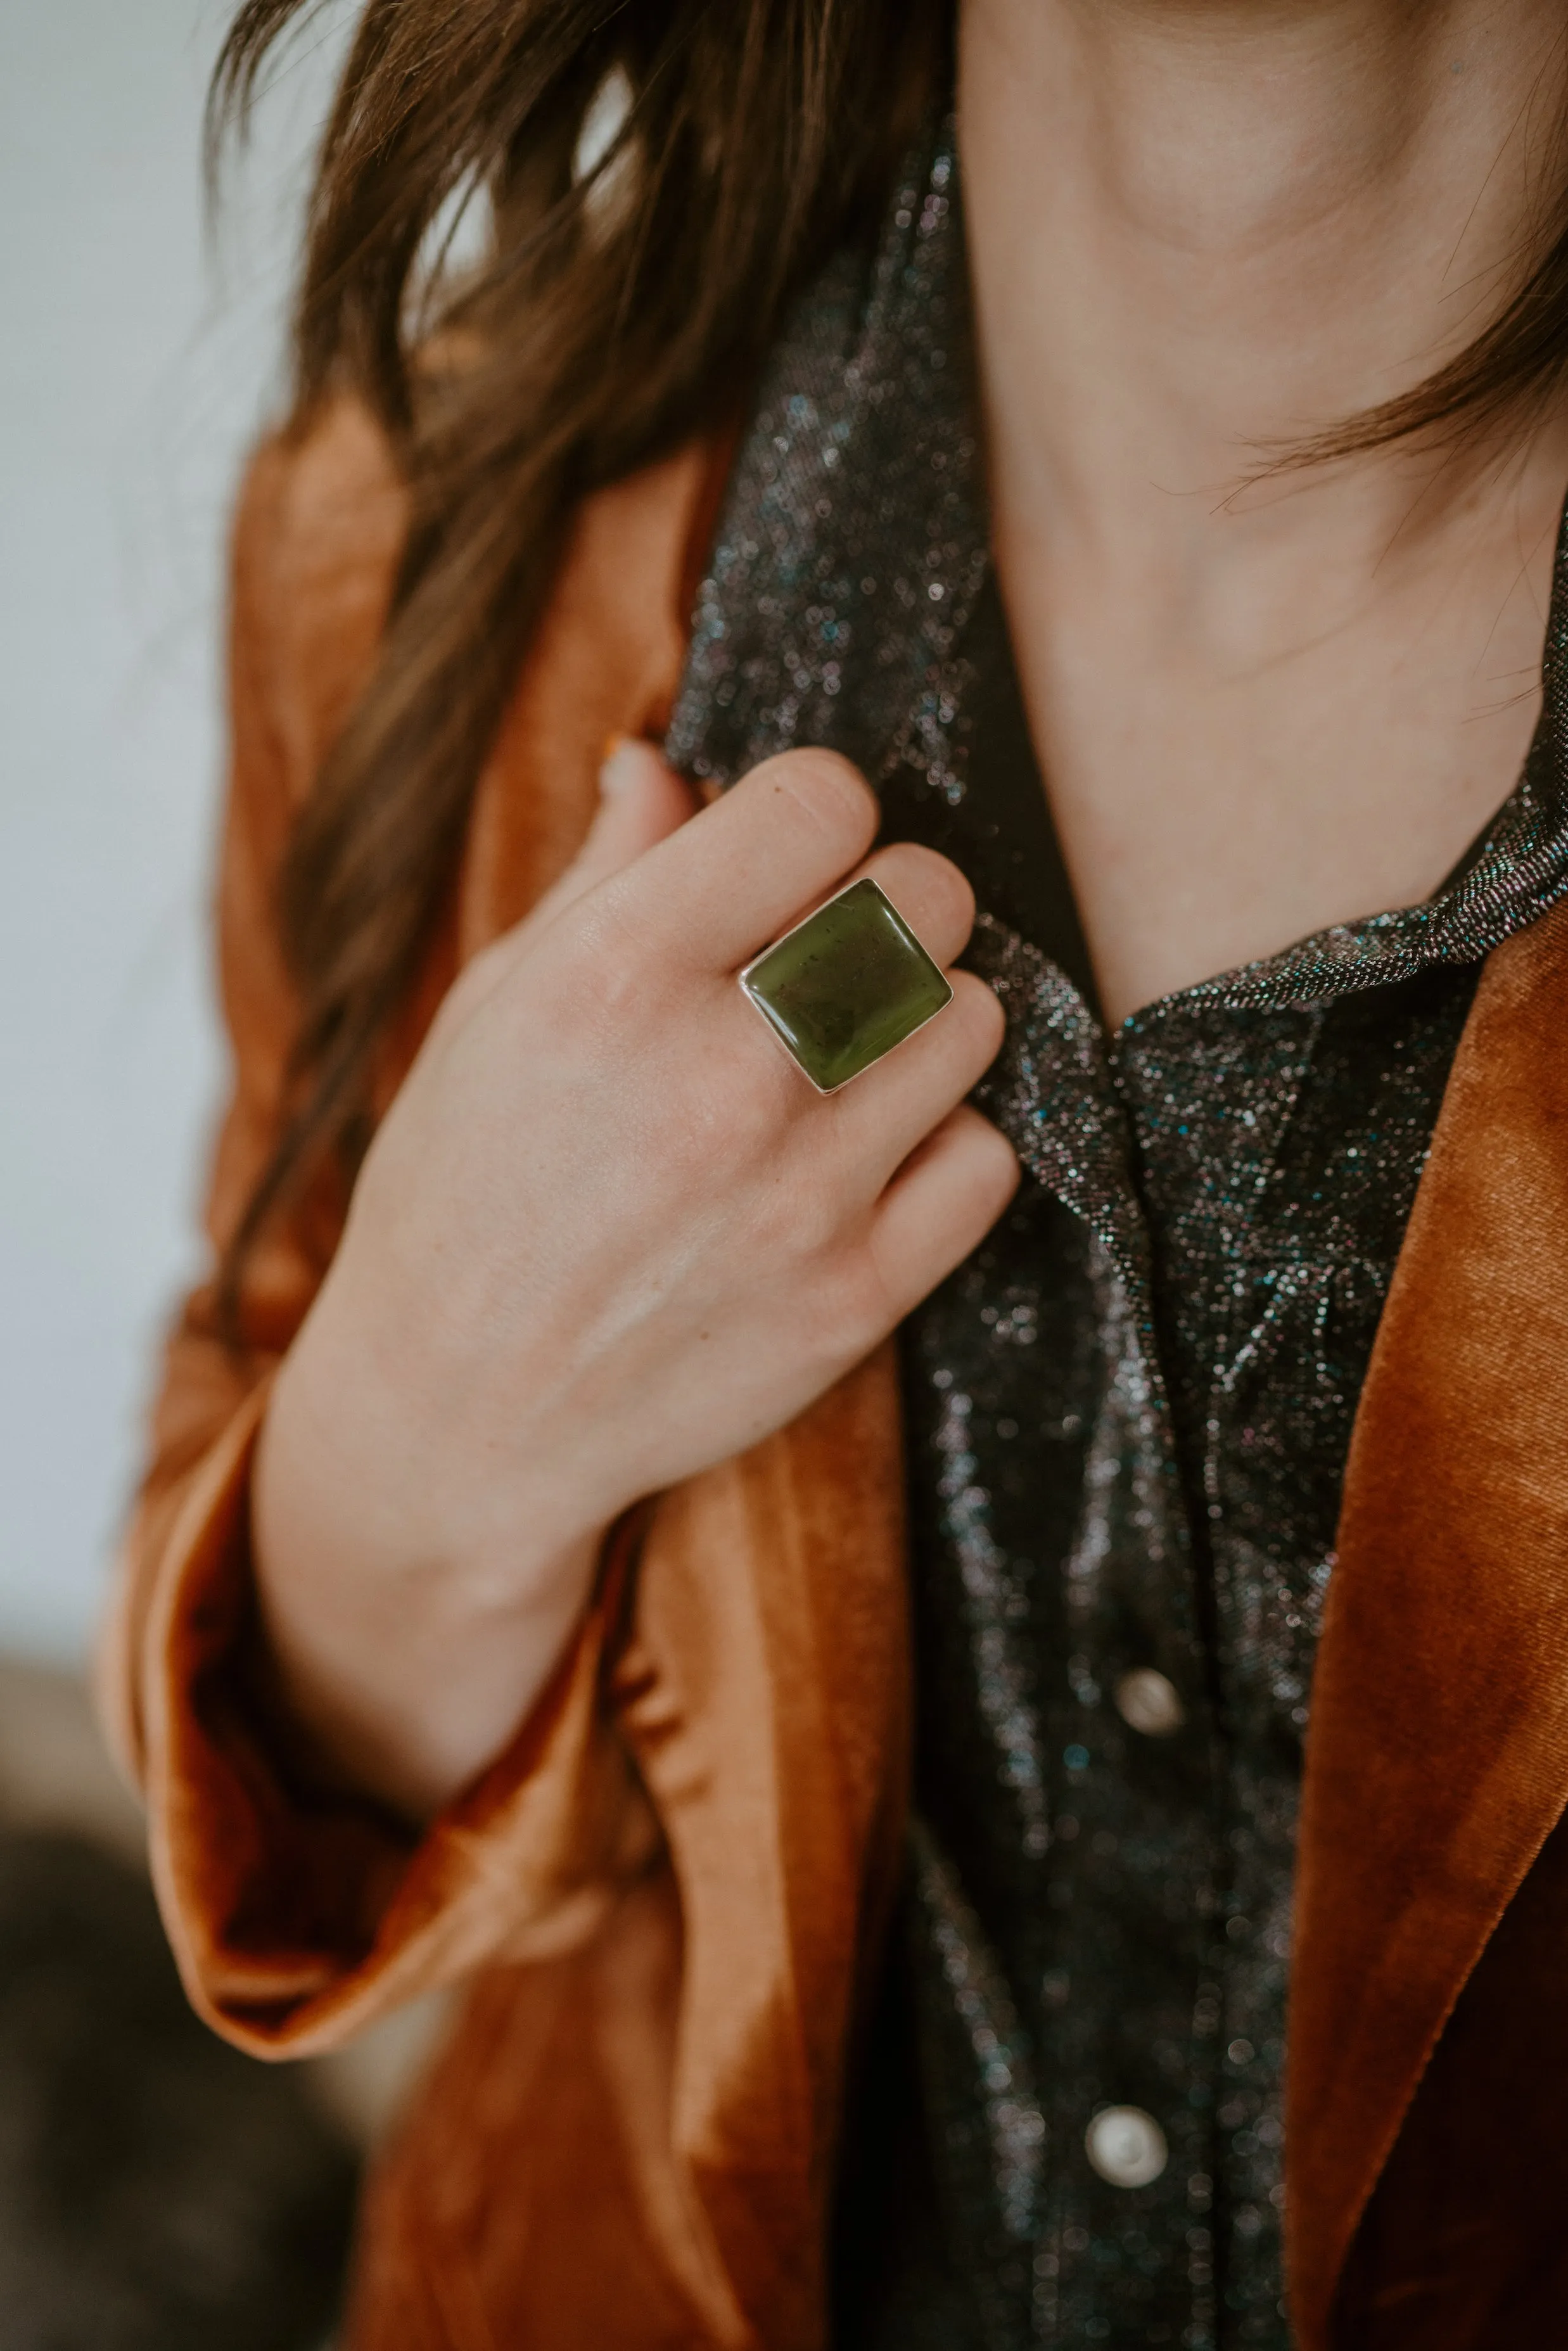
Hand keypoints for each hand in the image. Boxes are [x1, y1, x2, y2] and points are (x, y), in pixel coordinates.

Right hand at [254, 742, 1017, 1814]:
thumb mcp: (491, 1011)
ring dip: (926, 1019)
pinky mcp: (855, 1297)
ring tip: (851, 1057)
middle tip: (839, 949)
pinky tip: (872, 1155)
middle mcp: (721, 1074)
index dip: (817, 814)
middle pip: (926, 897)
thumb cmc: (460, 1195)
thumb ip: (600, 878)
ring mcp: (800, 1193)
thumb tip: (662, 760)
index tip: (793, 855)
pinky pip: (986, 1160)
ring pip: (972, 1021)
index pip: (822, 802)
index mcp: (615, 976)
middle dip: (891, 901)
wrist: (458, 1420)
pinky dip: (945, 1145)